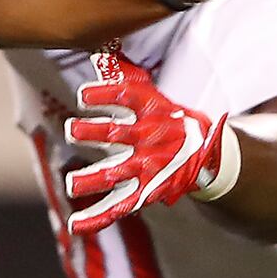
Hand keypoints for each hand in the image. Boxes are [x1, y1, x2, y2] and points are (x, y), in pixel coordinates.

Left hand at [64, 52, 236, 234]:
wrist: (205, 152)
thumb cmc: (167, 116)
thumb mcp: (148, 92)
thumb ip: (121, 73)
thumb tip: (96, 51)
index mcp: (149, 110)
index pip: (125, 98)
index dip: (104, 95)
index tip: (82, 94)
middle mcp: (146, 139)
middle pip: (118, 135)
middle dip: (94, 133)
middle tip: (71, 130)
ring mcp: (145, 167)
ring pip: (116, 174)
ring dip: (93, 179)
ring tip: (71, 185)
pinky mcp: (143, 191)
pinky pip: (118, 206)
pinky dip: (97, 218)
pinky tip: (74, 226)